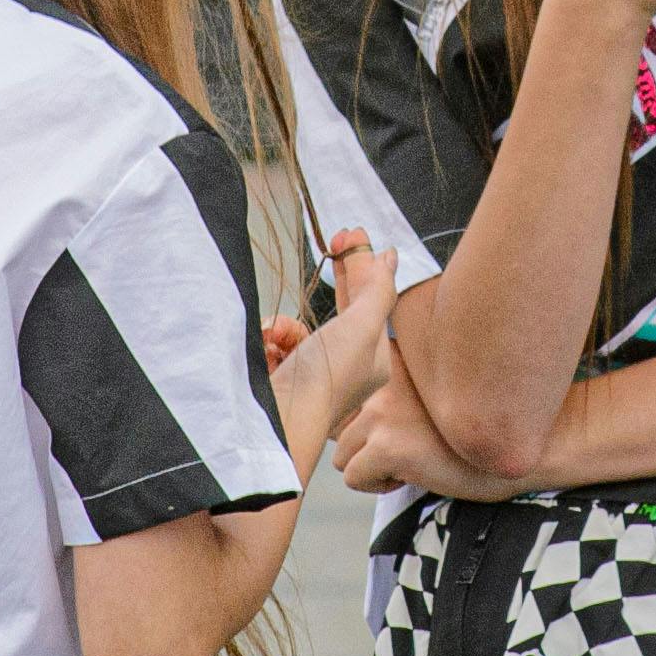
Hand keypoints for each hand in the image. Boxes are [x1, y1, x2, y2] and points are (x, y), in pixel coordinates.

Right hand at [274, 230, 396, 457]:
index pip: (371, 301)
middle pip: (342, 309)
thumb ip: (377, 289)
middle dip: (335, 280)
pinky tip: (264, 348)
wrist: (278, 422)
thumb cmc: (326, 377)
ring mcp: (311, 374)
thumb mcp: (361, 326)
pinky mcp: (280, 379)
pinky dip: (267, 341)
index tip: (350, 233)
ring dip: (285, 324)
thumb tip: (390, 257)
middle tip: (333, 242)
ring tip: (276, 334)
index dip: (363, 265)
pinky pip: (273, 345)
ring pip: (299, 328)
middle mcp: (344, 366)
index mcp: (372, 357)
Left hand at [330, 342, 525, 499]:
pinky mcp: (389, 445)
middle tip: (409, 448)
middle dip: (366, 447)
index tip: (393, 428)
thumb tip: (343, 418)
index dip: (363, 420)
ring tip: (412, 461)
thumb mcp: (432, 393)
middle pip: (340, 428)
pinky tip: (414, 474)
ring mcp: (384, 411)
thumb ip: (391, 391)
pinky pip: (353, 478)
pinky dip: (378, 485)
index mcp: (394, 360)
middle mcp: (384, 379)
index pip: (346, 391)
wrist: (525, 446)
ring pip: (341, 456)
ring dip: (371, 466)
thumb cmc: (477, 425)